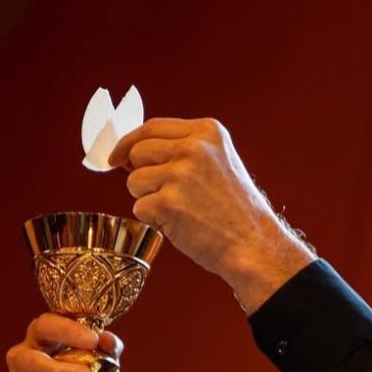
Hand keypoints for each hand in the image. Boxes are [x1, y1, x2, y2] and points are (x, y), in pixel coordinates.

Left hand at [109, 117, 313, 311]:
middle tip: (164, 193)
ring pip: (134, 182)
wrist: (254, 244)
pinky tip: (181, 224)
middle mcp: (193, 148)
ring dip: (149, 199)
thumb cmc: (234, 210)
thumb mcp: (217, 162)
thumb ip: (181, 150)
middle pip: (138, 152)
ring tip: (180, 210)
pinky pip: (140, 208)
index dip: (130, 142)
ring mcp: (180, 175)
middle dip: (142, 175)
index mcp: (207, 131)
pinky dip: (154, 221)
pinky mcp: (169, 203)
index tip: (117, 156)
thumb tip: (130, 153)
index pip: (152, 127)